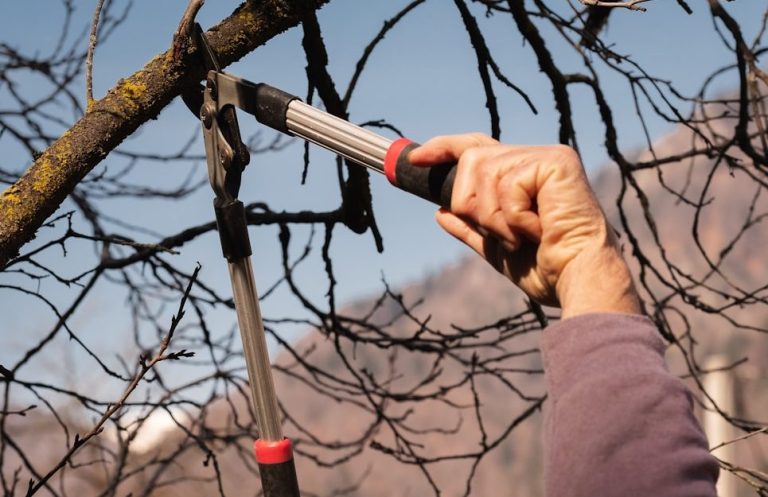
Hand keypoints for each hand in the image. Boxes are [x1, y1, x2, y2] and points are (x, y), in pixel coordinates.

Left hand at [409, 134, 640, 317]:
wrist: (576, 281)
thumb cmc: (545, 268)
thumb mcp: (496, 246)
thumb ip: (470, 227)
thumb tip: (440, 212)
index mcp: (524, 174)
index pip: (476, 147)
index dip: (444, 148)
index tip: (416, 157)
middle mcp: (537, 158)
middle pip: (472, 160)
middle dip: (472, 204)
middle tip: (500, 233)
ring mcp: (548, 157)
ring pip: (484, 173)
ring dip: (494, 217)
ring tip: (523, 236)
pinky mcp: (557, 163)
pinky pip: (507, 184)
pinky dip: (513, 217)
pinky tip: (538, 230)